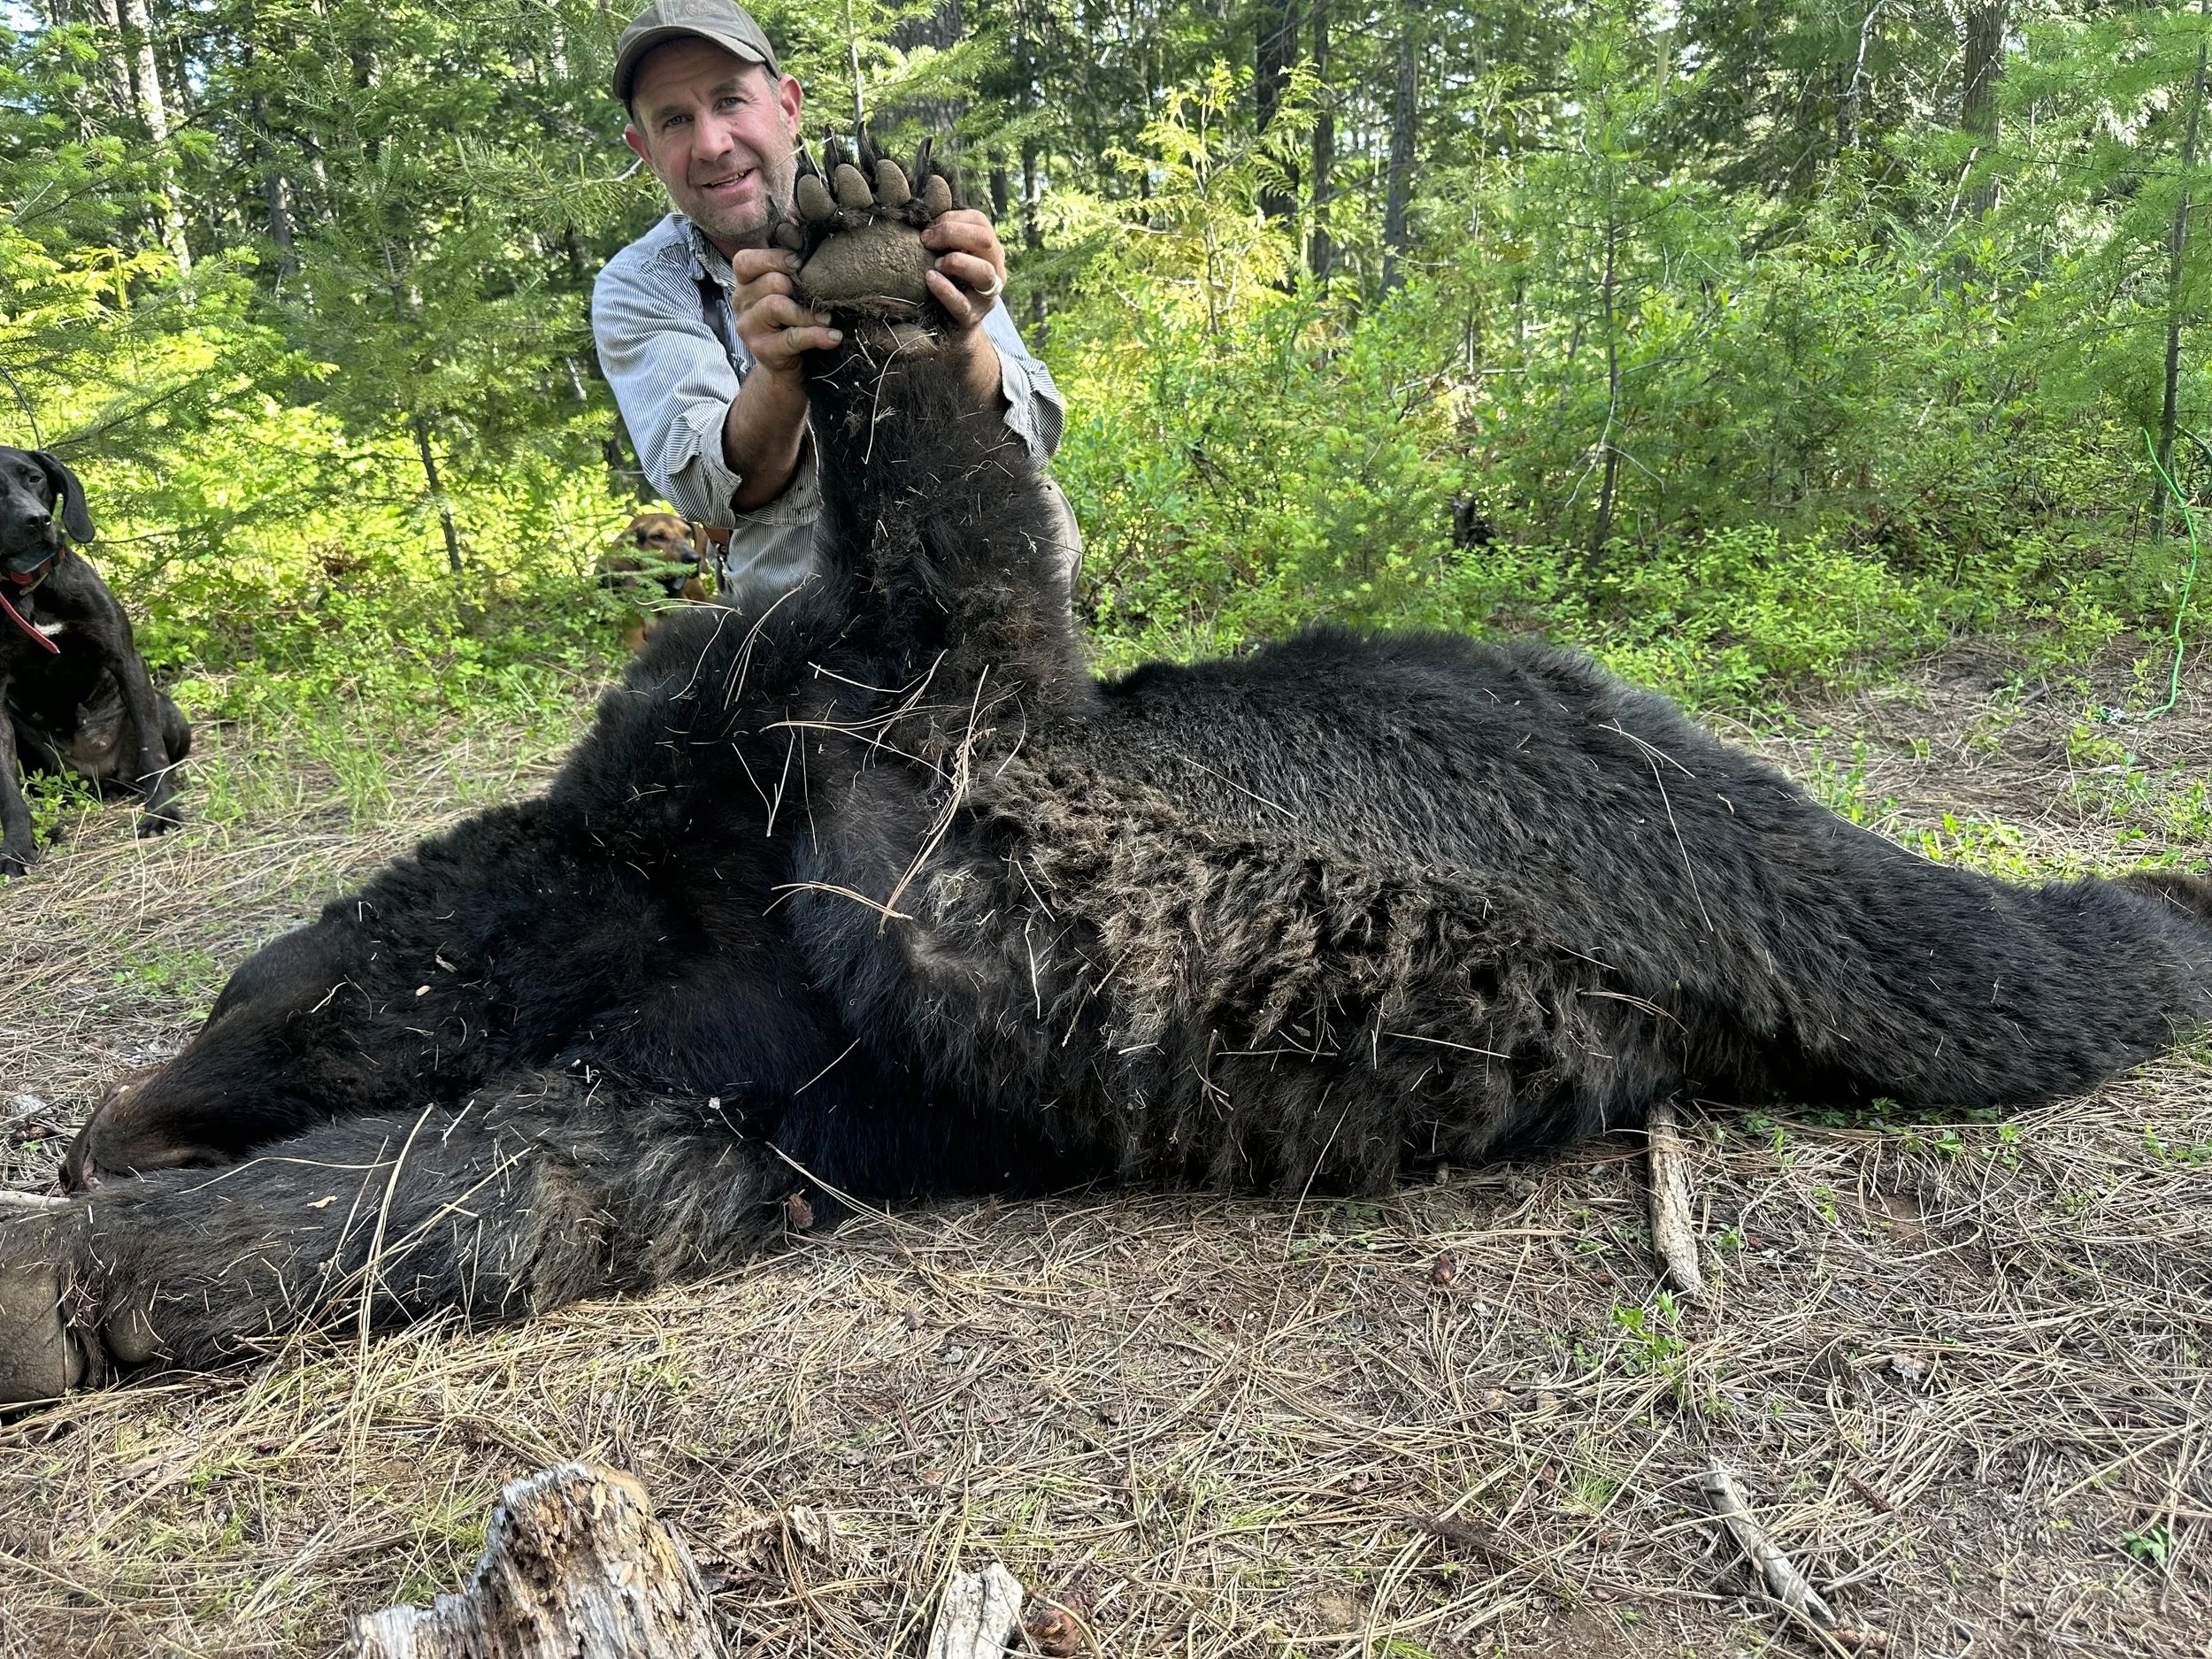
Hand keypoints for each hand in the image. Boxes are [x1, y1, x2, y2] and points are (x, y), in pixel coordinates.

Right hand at [721, 249, 836, 510]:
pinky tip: (833, 337)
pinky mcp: (763, 351)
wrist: (789, 370)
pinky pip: (793, 337)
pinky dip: (817, 336)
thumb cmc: (793, 322)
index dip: (774, 258)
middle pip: (770, 282)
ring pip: (777, 306)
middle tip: (820, 295)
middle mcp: (741, 303)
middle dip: (800, 287)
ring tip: (828, 318)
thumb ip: (793, 271)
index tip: (800, 263)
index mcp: (745, 284)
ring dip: (808, 312)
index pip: (746, 260)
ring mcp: (749, 329)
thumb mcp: (790, 293)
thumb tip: (807, 234)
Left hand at [921, 209, 1008, 333]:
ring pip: (984, 272)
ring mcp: (987, 295)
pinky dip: (945, 289)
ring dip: (957, 261)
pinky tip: (930, 279)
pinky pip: (962, 303)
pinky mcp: (972, 318)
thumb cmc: (947, 281)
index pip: (980, 222)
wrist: (950, 327)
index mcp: (989, 249)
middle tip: (926, 241)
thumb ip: (943, 233)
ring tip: (936, 263)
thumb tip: (925, 206)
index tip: (928, 227)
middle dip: (954, 234)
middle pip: (985, 241)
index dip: (952, 219)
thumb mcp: (948, 252)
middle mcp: (995, 269)